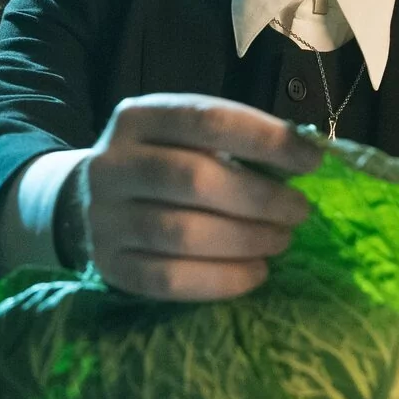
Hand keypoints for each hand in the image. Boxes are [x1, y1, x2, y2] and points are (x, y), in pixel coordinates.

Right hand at [79, 93, 321, 300]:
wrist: (86, 200)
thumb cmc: (161, 161)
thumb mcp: (186, 136)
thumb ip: (236, 141)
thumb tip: (306, 158)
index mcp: (139, 117)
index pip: (208, 121)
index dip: (266, 140)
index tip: (312, 160)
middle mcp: (113, 164)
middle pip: (194, 179)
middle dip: (259, 198)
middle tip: (298, 211)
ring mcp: (104, 218)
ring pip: (182, 234)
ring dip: (245, 240)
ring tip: (280, 240)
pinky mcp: (109, 266)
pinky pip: (169, 281)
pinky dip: (221, 280)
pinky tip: (255, 273)